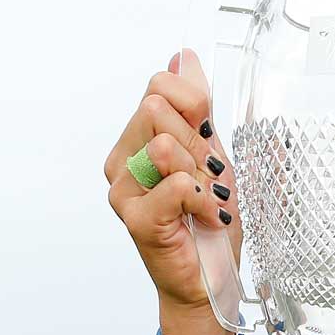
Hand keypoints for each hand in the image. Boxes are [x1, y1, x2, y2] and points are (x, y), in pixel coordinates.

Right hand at [102, 50, 244, 312]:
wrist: (212, 278)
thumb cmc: (208, 221)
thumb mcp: (213, 152)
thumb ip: (197, 107)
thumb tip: (183, 56)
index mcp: (138, 139)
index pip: (160, 85)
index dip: (195, 106)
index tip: (208, 143)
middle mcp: (122, 160)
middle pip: (157, 107)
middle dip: (197, 141)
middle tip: (206, 177)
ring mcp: (123, 189)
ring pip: (163, 143)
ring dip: (199, 173)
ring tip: (203, 199)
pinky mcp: (134, 217)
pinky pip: (176, 183)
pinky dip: (202, 200)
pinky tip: (202, 218)